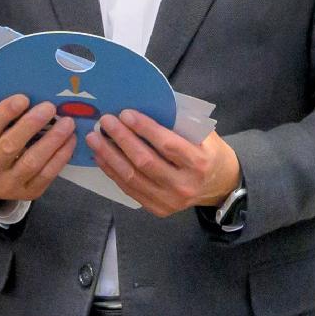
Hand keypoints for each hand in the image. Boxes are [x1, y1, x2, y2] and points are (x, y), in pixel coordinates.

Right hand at [0, 92, 73, 205]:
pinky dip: (60, 156)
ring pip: (32, 161)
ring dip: (52, 140)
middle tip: (50, 107)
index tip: (24, 98)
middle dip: (32, 124)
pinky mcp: (28, 193)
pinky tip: (69, 140)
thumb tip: (31, 98)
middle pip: (10, 146)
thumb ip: (0, 122)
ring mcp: (7, 186)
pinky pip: (47, 174)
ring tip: (67, 123)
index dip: (5, 113)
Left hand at [88, 111, 240, 219]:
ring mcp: (170, 201)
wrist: (220, 185)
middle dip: (121, 139)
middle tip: (105, 121)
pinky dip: (112, 171)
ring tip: (94, 138)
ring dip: (109, 156)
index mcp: (199, 162)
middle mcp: (184, 185)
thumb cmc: (208, 152)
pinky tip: (101, 156)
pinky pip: (129, 189)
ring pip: (132, 177)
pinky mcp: (158, 209)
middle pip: (145, 161)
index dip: (144, 128)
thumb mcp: (203, 134)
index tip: (125, 113)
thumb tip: (143, 106)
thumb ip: (178, 123)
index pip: (166, 144)